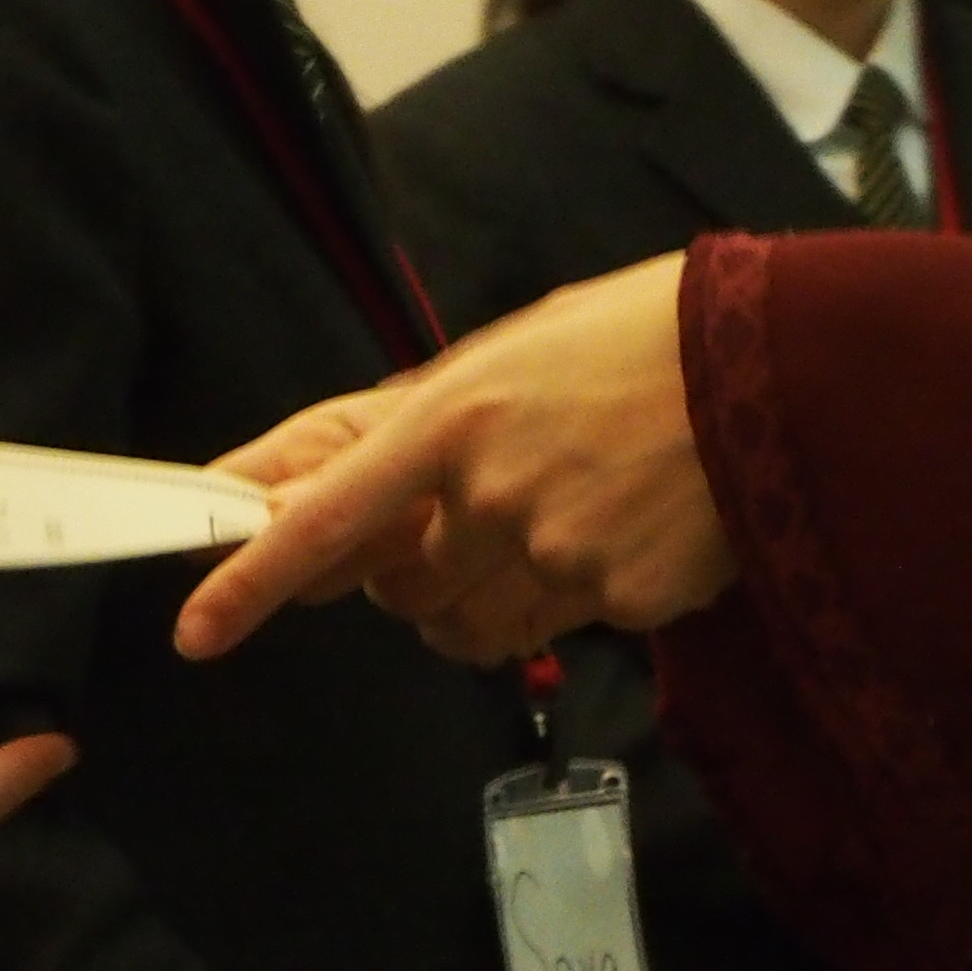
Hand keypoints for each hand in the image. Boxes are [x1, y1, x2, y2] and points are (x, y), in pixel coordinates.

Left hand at [176, 254, 721, 666]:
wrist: (777, 364)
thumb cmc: (641, 338)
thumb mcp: (517, 353)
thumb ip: (431, 425)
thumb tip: (360, 496)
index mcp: (451, 416)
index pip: (324, 520)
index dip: (250, 582)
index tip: (194, 632)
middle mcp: (490, 495)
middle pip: (402, 595)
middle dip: (411, 578)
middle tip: (468, 523)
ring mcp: (556, 557)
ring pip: (470, 628)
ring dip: (481, 600)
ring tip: (557, 519)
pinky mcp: (618, 602)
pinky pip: (558, 629)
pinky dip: (573, 594)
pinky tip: (626, 526)